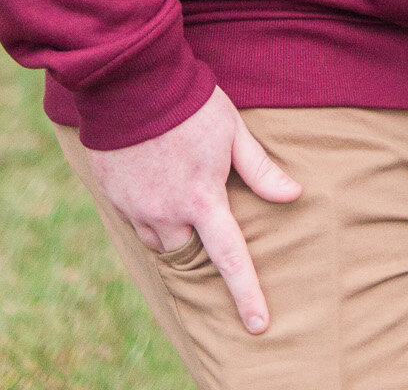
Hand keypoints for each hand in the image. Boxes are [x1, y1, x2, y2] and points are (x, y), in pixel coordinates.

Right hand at [82, 86, 300, 334]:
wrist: (132, 82)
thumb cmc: (191, 103)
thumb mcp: (233, 131)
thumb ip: (261, 168)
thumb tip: (294, 195)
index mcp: (203, 199)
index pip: (231, 258)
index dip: (247, 294)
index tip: (259, 325)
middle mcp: (167, 212)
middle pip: (188, 250)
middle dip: (198, 238)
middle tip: (204, 205)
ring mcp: (136, 208)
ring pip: (159, 240)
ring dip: (172, 228)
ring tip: (179, 190)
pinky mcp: (113, 197)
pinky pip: (135, 221)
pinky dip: (148, 213)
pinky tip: (154, 183)